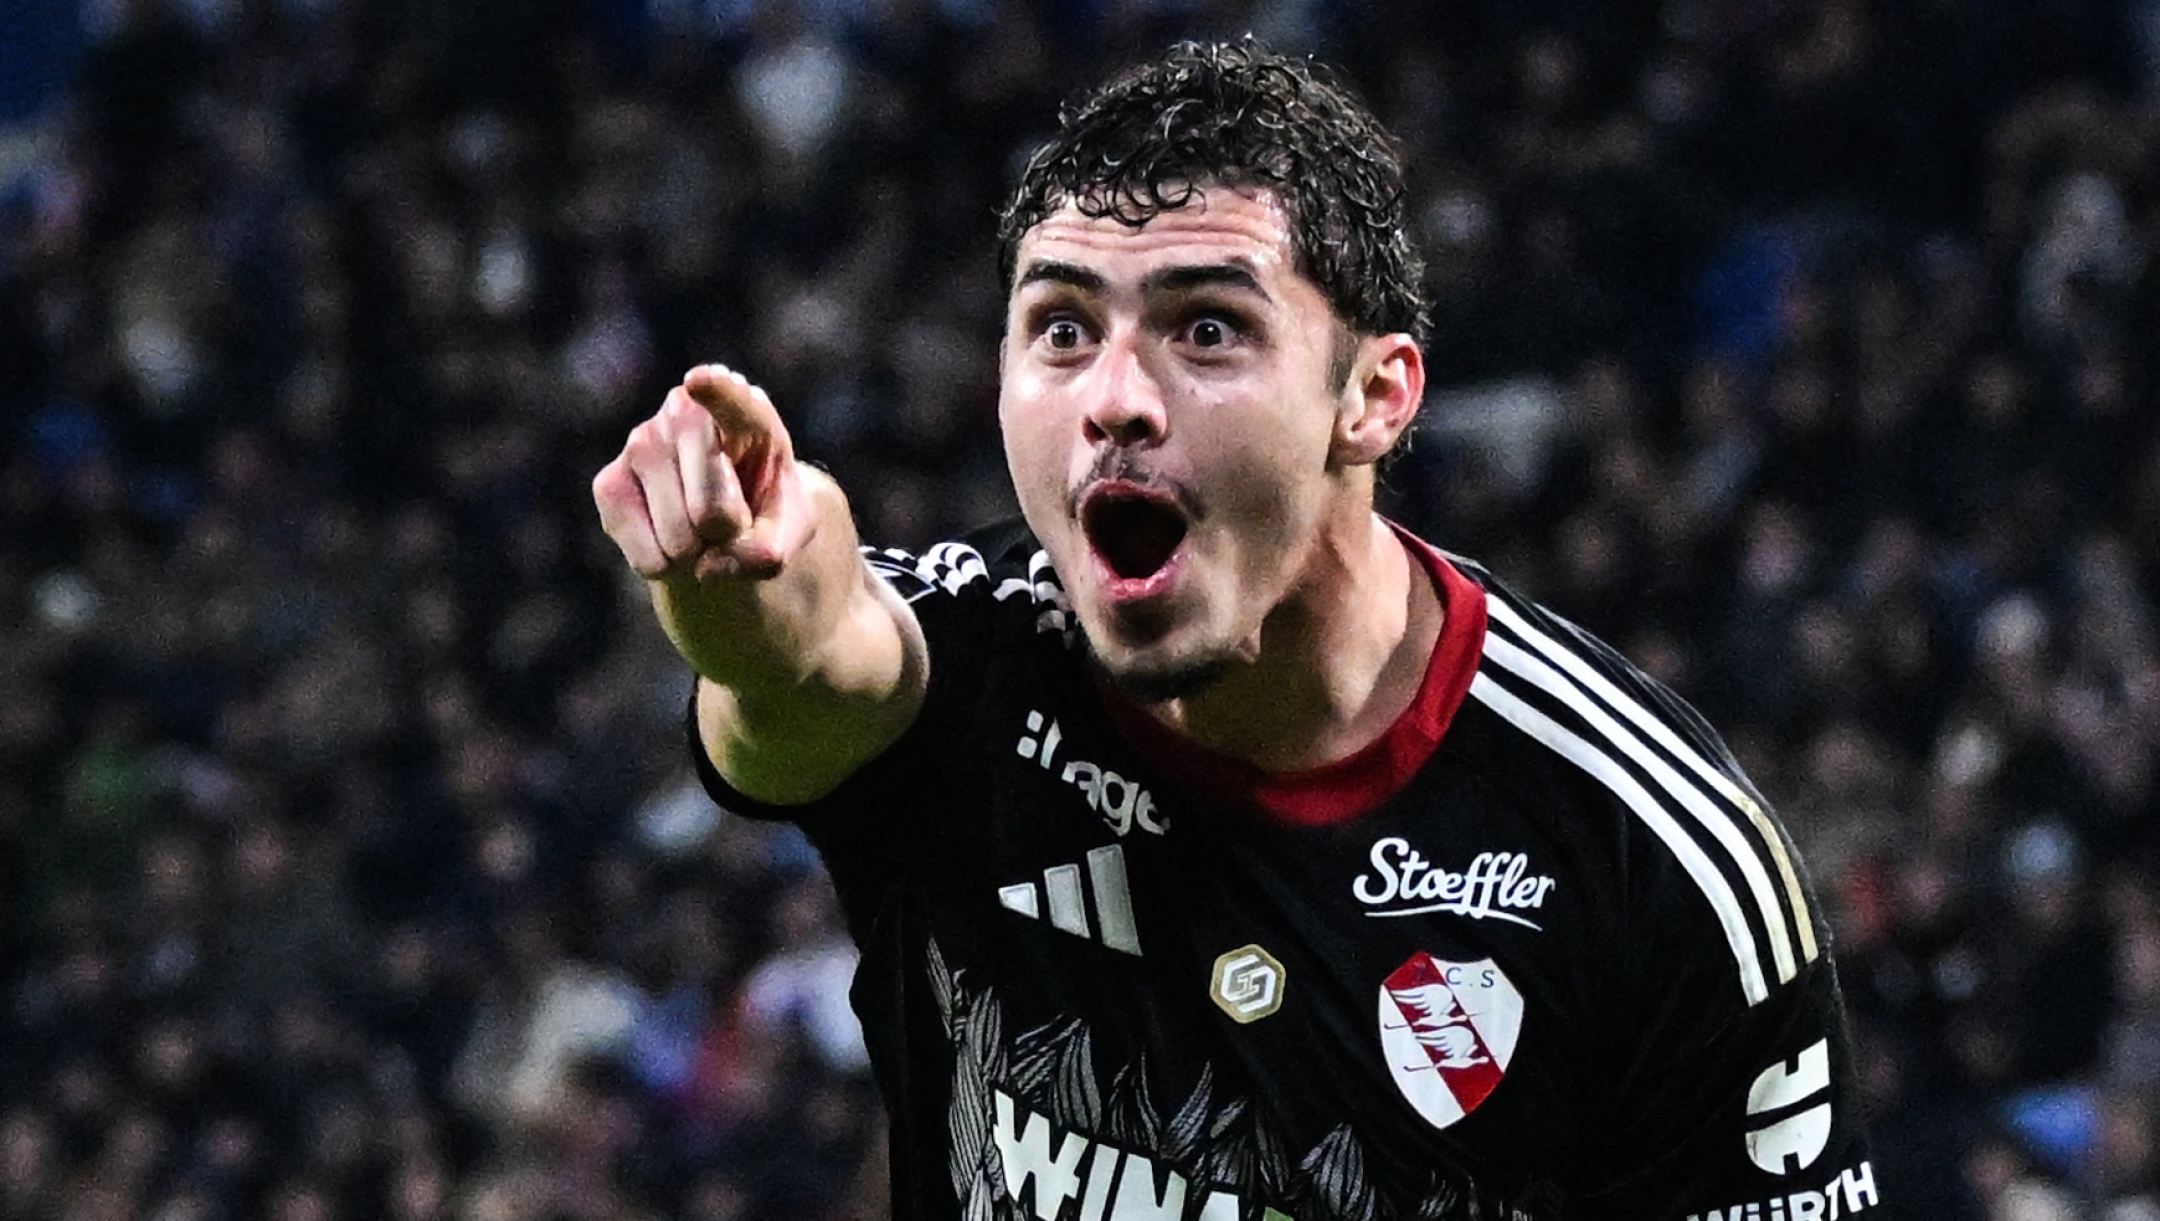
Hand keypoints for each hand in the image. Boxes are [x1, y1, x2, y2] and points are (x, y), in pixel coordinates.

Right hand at [593, 365, 816, 581]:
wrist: (721, 521)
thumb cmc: (764, 509)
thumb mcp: (790, 530)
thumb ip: (768, 550)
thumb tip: (709, 566)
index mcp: (745, 412)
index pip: (731, 399)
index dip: (717, 392)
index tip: (699, 383)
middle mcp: (685, 413)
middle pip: (711, 509)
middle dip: (729, 536)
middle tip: (733, 520)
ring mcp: (641, 444)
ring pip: (678, 538)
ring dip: (697, 553)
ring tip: (702, 527)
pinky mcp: (608, 484)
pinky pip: (647, 557)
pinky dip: (666, 565)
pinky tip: (670, 535)